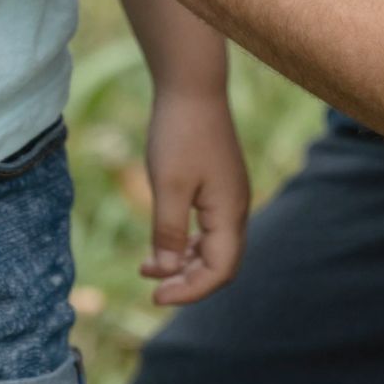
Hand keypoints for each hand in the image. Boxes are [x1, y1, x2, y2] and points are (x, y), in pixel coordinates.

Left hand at [140, 87, 250, 304]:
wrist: (190, 86)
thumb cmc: (179, 133)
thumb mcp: (168, 186)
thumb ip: (168, 232)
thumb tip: (166, 272)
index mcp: (230, 212)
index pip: (220, 271)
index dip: (191, 291)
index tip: (156, 297)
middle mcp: (236, 208)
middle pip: (220, 263)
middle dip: (187, 281)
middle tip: (152, 290)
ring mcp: (228, 195)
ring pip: (211, 246)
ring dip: (183, 262)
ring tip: (147, 269)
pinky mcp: (217, 184)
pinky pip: (206, 226)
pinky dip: (184, 241)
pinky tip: (159, 243)